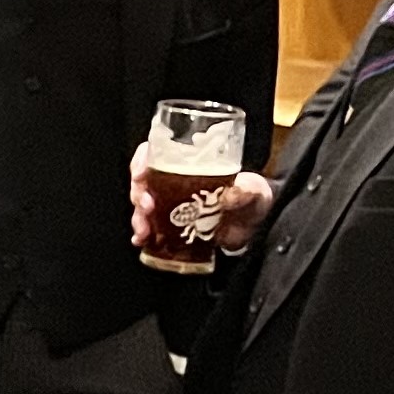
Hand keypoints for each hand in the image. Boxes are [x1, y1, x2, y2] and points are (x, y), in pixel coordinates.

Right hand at [131, 144, 274, 255]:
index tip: (141, 174)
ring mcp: (170, 204)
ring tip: (144, 232)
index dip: (142, 160)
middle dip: (138, 194)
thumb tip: (231, 194)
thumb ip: (246, 190)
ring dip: (138, 217)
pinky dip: (142, 234)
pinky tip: (141, 241)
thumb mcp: (254, 190)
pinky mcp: (171, 225)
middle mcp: (175, 180)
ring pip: (142, 205)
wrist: (255, 227)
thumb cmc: (253, 198)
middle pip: (144, 181)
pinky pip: (149, 227)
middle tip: (147, 207)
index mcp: (190, 162)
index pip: (155, 151)